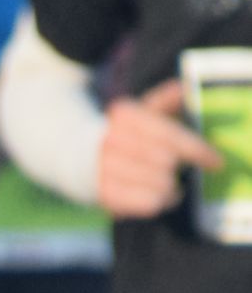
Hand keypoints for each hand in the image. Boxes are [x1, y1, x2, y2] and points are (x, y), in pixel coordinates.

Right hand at [99, 76, 223, 218]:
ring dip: (172, 189)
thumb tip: (180, 89)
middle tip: (178, 171)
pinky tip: (162, 198)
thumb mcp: (138, 112)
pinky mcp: (103, 193)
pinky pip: (147, 203)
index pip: (169, 136)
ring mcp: (104, 168)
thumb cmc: (121, 134)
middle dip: (178, 169)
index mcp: (124, 116)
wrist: (76, 156)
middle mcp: (111, 140)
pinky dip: (160, 202)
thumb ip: (161, 101)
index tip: (215, 161)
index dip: (197, 150)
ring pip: (159, 185)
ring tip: (172, 188)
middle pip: (166, 162)